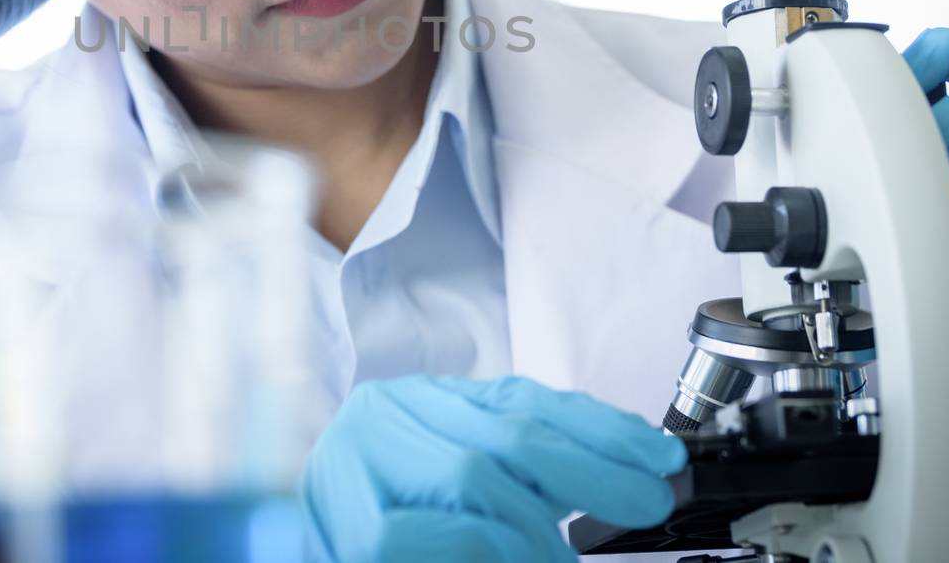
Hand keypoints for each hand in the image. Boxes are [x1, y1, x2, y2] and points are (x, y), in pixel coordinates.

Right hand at [301, 375, 684, 562]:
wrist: (289, 541)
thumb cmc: (395, 523)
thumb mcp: (467, 480)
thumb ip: (532, 469)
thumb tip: (635, 470)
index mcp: (415, 401)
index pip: (519, 401)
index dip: (600, 429)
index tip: (659, 459)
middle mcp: (380, 420)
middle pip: (505, 434)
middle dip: (591, 470)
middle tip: (643, 504)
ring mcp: (353, 470)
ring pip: (473, 479)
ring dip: (538, 530)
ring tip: (561, 559)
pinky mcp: (345, 532)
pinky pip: (432, 536)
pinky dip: (488, 551)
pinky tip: (516, 561)